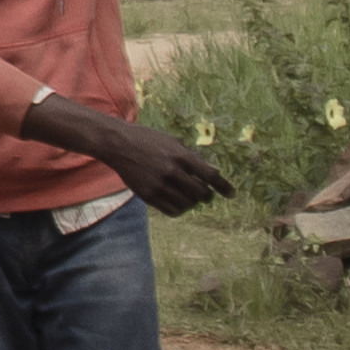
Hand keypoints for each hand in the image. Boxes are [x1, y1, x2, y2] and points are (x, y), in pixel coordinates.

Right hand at [97, 114, 231, 216]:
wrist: (119, 145)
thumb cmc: (147, 140)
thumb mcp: (172, 141)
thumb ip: (190, 156)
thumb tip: (209, 172)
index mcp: (181, 156)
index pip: (210, 175)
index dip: (224, 186)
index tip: (231, 194)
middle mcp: (172, 171)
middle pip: (201, 193)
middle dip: (207, 196)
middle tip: (206, 195)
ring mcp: (159, 185)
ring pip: (187, 204)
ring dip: (192, 203)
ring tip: (189, 198)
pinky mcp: (148, 195)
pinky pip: (172, 210)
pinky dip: (180, 209)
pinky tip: (179, 203)